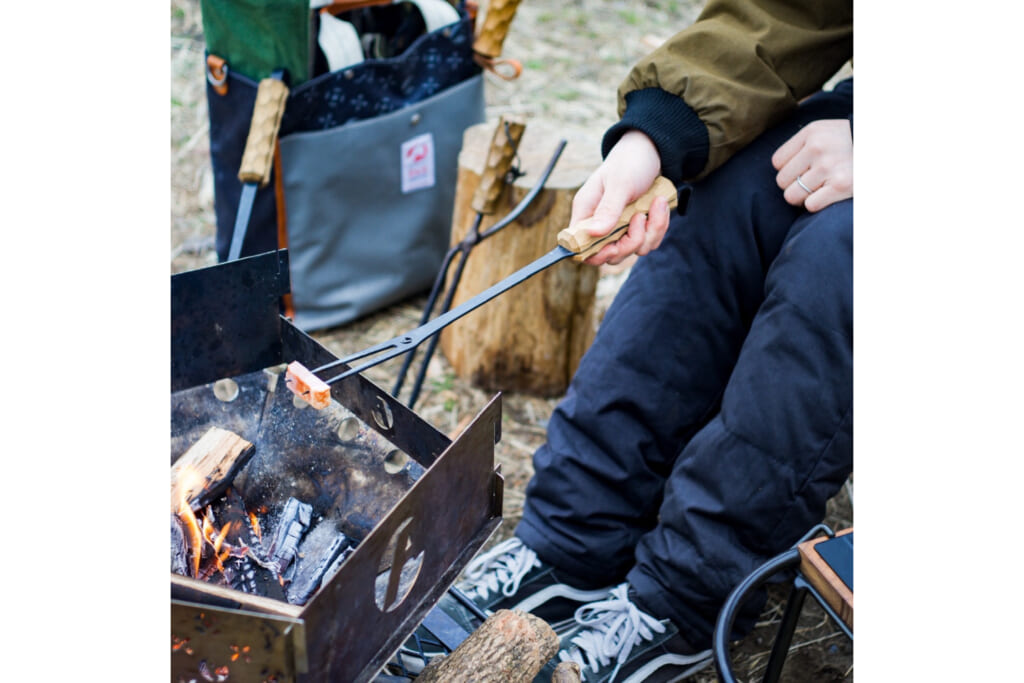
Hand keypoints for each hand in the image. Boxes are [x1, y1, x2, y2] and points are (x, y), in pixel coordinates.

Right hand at [570, 131, 670, 265]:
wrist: (652, 150)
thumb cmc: (629, 162)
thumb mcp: (620, 183)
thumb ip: (608, 209)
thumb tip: (593, 233)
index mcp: (587, 212)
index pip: (580, 246)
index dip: (596, 254)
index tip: (614, 246)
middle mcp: (600, 224)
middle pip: (610, 255)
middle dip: (631, 243)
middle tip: (641, 218)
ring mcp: (620, 227)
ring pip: (634, 250)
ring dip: (651, 230)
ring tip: (656, 203)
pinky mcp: (638, 227)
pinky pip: (649, 241)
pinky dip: (659, 226)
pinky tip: (660, 204)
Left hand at [772, 119, 852, 211]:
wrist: (881, 149)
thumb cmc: (847, 145)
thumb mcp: (823, 132)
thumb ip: (799, 145)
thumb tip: (777, 168)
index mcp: (811, 132)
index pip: (777, 163)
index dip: (788, 170)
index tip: (804, 169)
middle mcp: (818, 148)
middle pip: (782, 181)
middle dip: (794, 185)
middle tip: (812, 182)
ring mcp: (829, 166)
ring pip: (792, 196)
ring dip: (804, 197)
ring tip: (820, 189)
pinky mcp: (842, 185)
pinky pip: (810, 205)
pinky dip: (816, 205)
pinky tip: (828, 196)